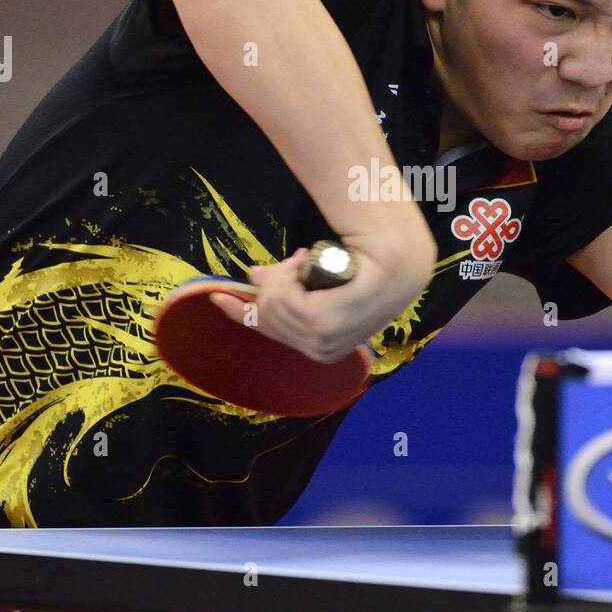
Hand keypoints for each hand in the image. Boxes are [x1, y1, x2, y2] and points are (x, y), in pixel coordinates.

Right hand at [208, 240, 431, 364]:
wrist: (393, 259)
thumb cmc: (362, 269)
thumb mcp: (316, 280)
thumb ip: (283, 284)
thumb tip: (253, 276)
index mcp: (321, 347)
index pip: (270, 332)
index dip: (242, 313)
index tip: (218, 297)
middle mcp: (320, 351)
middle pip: (266, 315)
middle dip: (270, 283)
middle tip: (294, 261)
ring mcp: (321, 342)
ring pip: (272, 303)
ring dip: (284, 275)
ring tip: (306, 260)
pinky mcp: (321, 325)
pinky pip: (282, 297)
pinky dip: (290, 274)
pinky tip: (308, 263)